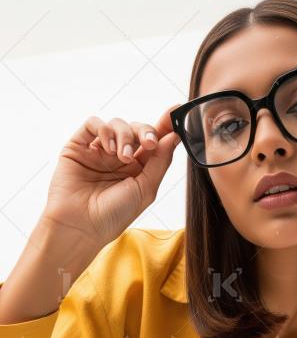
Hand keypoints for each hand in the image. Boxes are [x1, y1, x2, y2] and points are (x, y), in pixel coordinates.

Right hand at [40, 104, 182, 251]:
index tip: (176, 111)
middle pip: (137, 129)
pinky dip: (104, 130)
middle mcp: (118, 158)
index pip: (153, 141)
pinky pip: (94, 124)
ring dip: (124, 136)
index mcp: (138, 169)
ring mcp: (98, 151)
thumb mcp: (146, 189)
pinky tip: (107, 149)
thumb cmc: (113, 215)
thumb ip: (161, 161)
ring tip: (122, 156)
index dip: (164, 125)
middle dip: (145, 131)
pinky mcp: (79, 146)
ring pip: (117, 124)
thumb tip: (174, 136)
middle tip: (148, 143)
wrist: (81, 226)